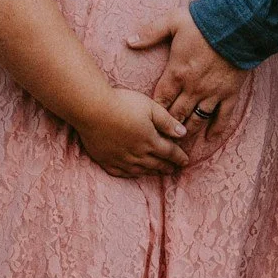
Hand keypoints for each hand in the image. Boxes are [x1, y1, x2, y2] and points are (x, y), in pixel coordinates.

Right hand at [74, 86, 190, 178]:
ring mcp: (120, 159)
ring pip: (140, 170)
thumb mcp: (150, 107)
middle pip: (156, 163)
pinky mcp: (105, 160)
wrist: (92, 109)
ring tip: (158, 172)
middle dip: (167, 166)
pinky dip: (130, 175)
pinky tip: (133, 173)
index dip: (179, 157)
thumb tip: (183, 134)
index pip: (169, 152)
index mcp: (150, 140)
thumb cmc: (122, 103)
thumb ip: (167, 122)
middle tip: (174, 169)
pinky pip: (121, 173)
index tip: (185, 161)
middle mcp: (137, 154)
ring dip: (152, 172)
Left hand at [128, 8, 245, 143]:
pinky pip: (223, 117)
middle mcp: (193, 88)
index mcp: (176, 73)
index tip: (146, 123)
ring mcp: (212, 93)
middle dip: (167, 128)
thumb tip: (128, 40)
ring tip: (180, 143)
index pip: (161, 99)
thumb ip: (150, 32)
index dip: (153, 113)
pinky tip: (210, 139)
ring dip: (187, 131)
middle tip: (160, 139)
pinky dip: (216, 129)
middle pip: (176, 114)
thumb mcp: (172, 21)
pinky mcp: (230, 94)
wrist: (238, 25)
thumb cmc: (203, 22)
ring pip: (197, 119)